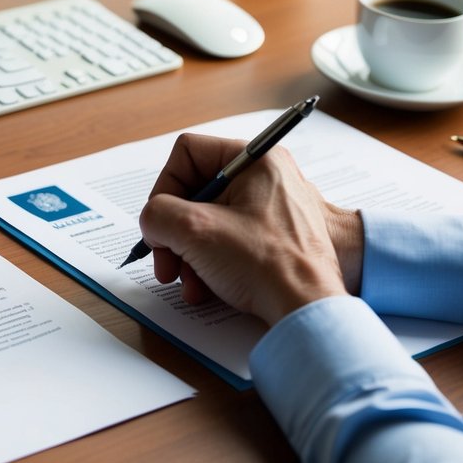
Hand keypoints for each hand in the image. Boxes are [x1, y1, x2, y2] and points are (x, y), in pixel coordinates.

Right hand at [137, 133, 361, 324]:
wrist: (309, 308)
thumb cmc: (267, 264)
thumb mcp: (194, 230)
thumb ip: (157, 214)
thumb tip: (153, 221)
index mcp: (255, 159)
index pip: (187, 153)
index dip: (164, 188)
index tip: (161, 223)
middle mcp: (266, 176)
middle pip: (194, 191)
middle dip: (174, 232)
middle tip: (165, 261)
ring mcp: (272, 207)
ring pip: (207, 220)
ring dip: (187, 254)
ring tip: (189, 282)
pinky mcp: (274, 236)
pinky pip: (227, 239)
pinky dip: (209, 263)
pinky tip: (206, 288)